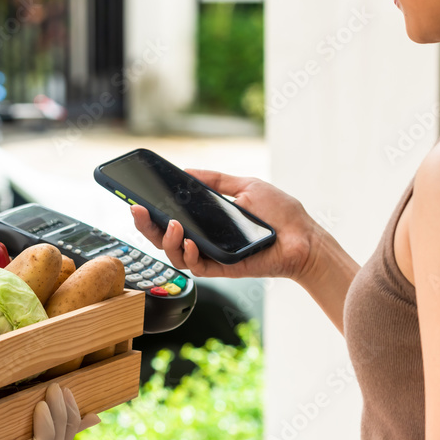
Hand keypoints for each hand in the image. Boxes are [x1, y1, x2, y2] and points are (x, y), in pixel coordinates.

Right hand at [130, 169, 321, 281]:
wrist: (304, 236)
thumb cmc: (279, 213)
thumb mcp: (244, 186)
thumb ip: (214, 180)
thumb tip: (186, 170)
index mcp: (205, 220)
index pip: (169, 218)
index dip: (150, 212)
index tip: (136, 199)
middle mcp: (203, 239)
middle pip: (164, 238)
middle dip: (146, 226)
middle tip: (137, 210)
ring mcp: (211, 255)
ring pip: (175, 255)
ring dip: (167, 240)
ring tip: (174, 225)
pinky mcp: (222, 269)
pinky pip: (197, 268)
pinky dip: (190, 255)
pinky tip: (192, 243)